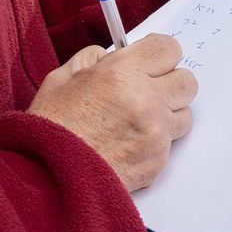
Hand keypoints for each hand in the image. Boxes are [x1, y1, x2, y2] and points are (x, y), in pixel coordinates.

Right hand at [27, 35, 196, 191]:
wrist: (45, 182)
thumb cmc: (49, 130)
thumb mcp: (61, 79)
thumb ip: (92, 59)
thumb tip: (112, 56)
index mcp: (121, 74)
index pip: (168, 49)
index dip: (158, 54)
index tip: (149, 61)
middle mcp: (146, 101)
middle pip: (187, 81)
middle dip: (169, 83)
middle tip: (146, 91)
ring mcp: (155, 134)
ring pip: (183, 114)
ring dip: (166, 115)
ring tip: (135, 122)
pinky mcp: (157, 162)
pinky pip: (170, 144)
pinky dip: (154, 143)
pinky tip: (126, 145)